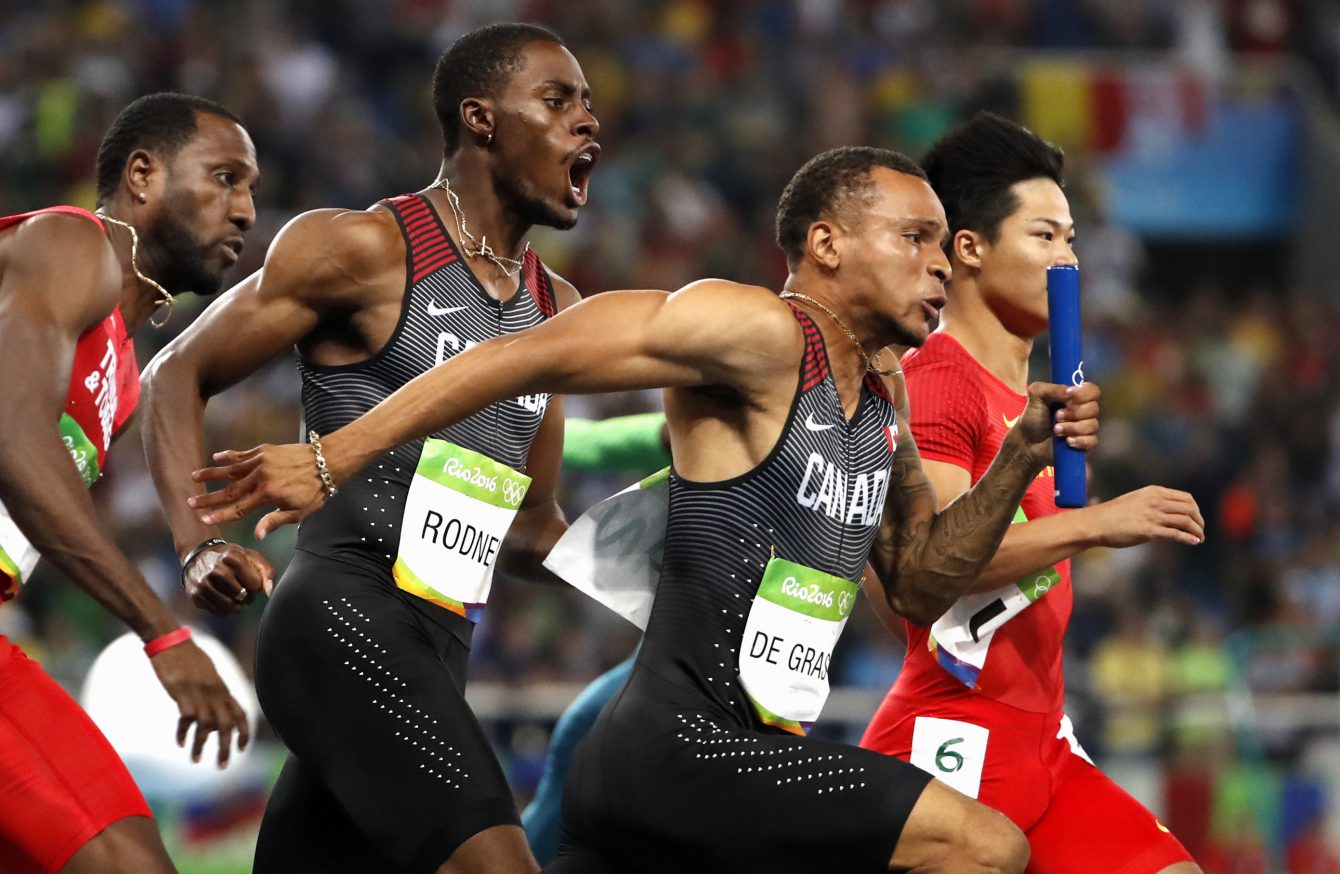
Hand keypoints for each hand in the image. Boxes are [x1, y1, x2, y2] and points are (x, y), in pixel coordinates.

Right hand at [148, 640, 249, 767]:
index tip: (243, 749)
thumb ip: (214, 692)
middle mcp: (215, 692)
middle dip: (227, 747)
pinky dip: (184, 733)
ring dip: (203, 745)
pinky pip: (187, 719)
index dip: (244, 732)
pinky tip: (180, 742)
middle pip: (228, 724)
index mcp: (223, 688)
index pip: (241, 713)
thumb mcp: (208, 674)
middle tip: (223, 767)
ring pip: (208, 725)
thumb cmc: (188, 657)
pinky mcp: (182, 693)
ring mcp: (199, 693)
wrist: (171, 641)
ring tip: (197, 760)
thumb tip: (216, 711)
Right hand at [183, 542, 273, 615]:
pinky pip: (218, 612)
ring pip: (231, 607)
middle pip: (243, 596)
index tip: (250, 581)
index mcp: (233, 558)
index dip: (256, 585)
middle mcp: (217, 570)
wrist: (199, 555)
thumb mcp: (250, 556)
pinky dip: (224, 609)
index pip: (255, 585)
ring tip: (235, 596)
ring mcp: (204, 583)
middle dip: (247, 596)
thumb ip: (266, 571)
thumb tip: (269, 591)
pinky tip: (223, 598)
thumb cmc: (229, 558)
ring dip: (237, 605)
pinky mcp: (196, 595)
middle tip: (243, 590)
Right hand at [189, 444, 327, 538]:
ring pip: (231, 470)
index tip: (204, 519)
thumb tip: (256, 536)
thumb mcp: (298, 512)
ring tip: (193, 476)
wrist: (327, 462)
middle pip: (229, 490)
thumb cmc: (315, 491)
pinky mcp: (265, 450)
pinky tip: (216, 457)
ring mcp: (261, 462)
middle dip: (209, 497)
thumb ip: (274, 521)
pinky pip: (243, 454)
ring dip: (211, 473)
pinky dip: (229, 456)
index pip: (239, 509)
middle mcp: (261, 477)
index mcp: (268, 495)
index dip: (221, 515)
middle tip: (191, 502)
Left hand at [1015, 381, 1100, 466]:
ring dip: (1072, 428)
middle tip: (1057, 416)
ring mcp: (1085, 428)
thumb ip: (1051, 388)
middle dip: (1073, 413)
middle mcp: (1082, 411)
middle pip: (1093, 408)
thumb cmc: (1033, 418)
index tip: (1069, 397)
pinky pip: (1092, 441)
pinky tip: (1067, 441)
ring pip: (1092, 425)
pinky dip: (1079, 441)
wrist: (1027, 442)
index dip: (1084, 393)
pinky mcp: (1085, 444)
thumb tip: (1070, 392)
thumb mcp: (1036, 396)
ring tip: (1056, 430)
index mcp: (1074, 397)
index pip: (1092, 390)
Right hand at [1089, 486, 1204, 546]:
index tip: (1196, 519)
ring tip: (1199, 538)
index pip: (1186, 498)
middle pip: (1190, 509)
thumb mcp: (1136, 500)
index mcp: (1154, 492)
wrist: (1096, 522)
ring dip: (1197, 531)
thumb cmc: (1113, 514)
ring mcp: (1153, 515)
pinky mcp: (1149, 531)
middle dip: (1199, 520)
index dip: (1195, 510)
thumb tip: (1168, 512)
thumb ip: (1152, 503)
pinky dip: (1189, 538)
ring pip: (1186, 521)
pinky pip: (1176, 534)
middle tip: (1200, 530)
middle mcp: (1156, 501)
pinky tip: (1193, 542)